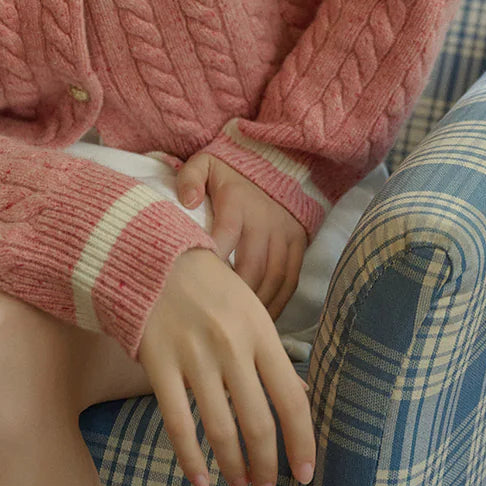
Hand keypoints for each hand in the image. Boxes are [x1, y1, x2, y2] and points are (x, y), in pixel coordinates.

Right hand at [138, 247, 315, 485]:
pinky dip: (190, 459)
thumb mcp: (250, 308)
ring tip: (238, 482)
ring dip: (233, 466)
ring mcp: (193, 354)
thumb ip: (272, 354)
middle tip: (266, 485)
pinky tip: (199, 480)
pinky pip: (177, 423)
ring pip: (220, 429)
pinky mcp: (159, 362)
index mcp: (259, 330)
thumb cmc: (208, 284)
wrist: (152, 254)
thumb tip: (300, 398)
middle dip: (265, 465)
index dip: (301, 443)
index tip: (304, 473)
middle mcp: (231, 345)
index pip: (291, 400)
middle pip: (258, 422)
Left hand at [175, 152, 307, 320]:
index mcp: (237, 201)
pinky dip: (278, 302)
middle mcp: (264, 219)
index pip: (225, 236)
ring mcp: (284, 233)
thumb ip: (190, 178)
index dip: (214, 264)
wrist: (274, 162)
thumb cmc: (230, 172)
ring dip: (257, 303)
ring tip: (238, 323)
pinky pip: (291, 279)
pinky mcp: (298, 243)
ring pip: (274, 278)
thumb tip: (187, 202)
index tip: (199, 286)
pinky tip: (262, 317)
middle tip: (217, 315)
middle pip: (252, 266)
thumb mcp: (205, 164)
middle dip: (235, 294)